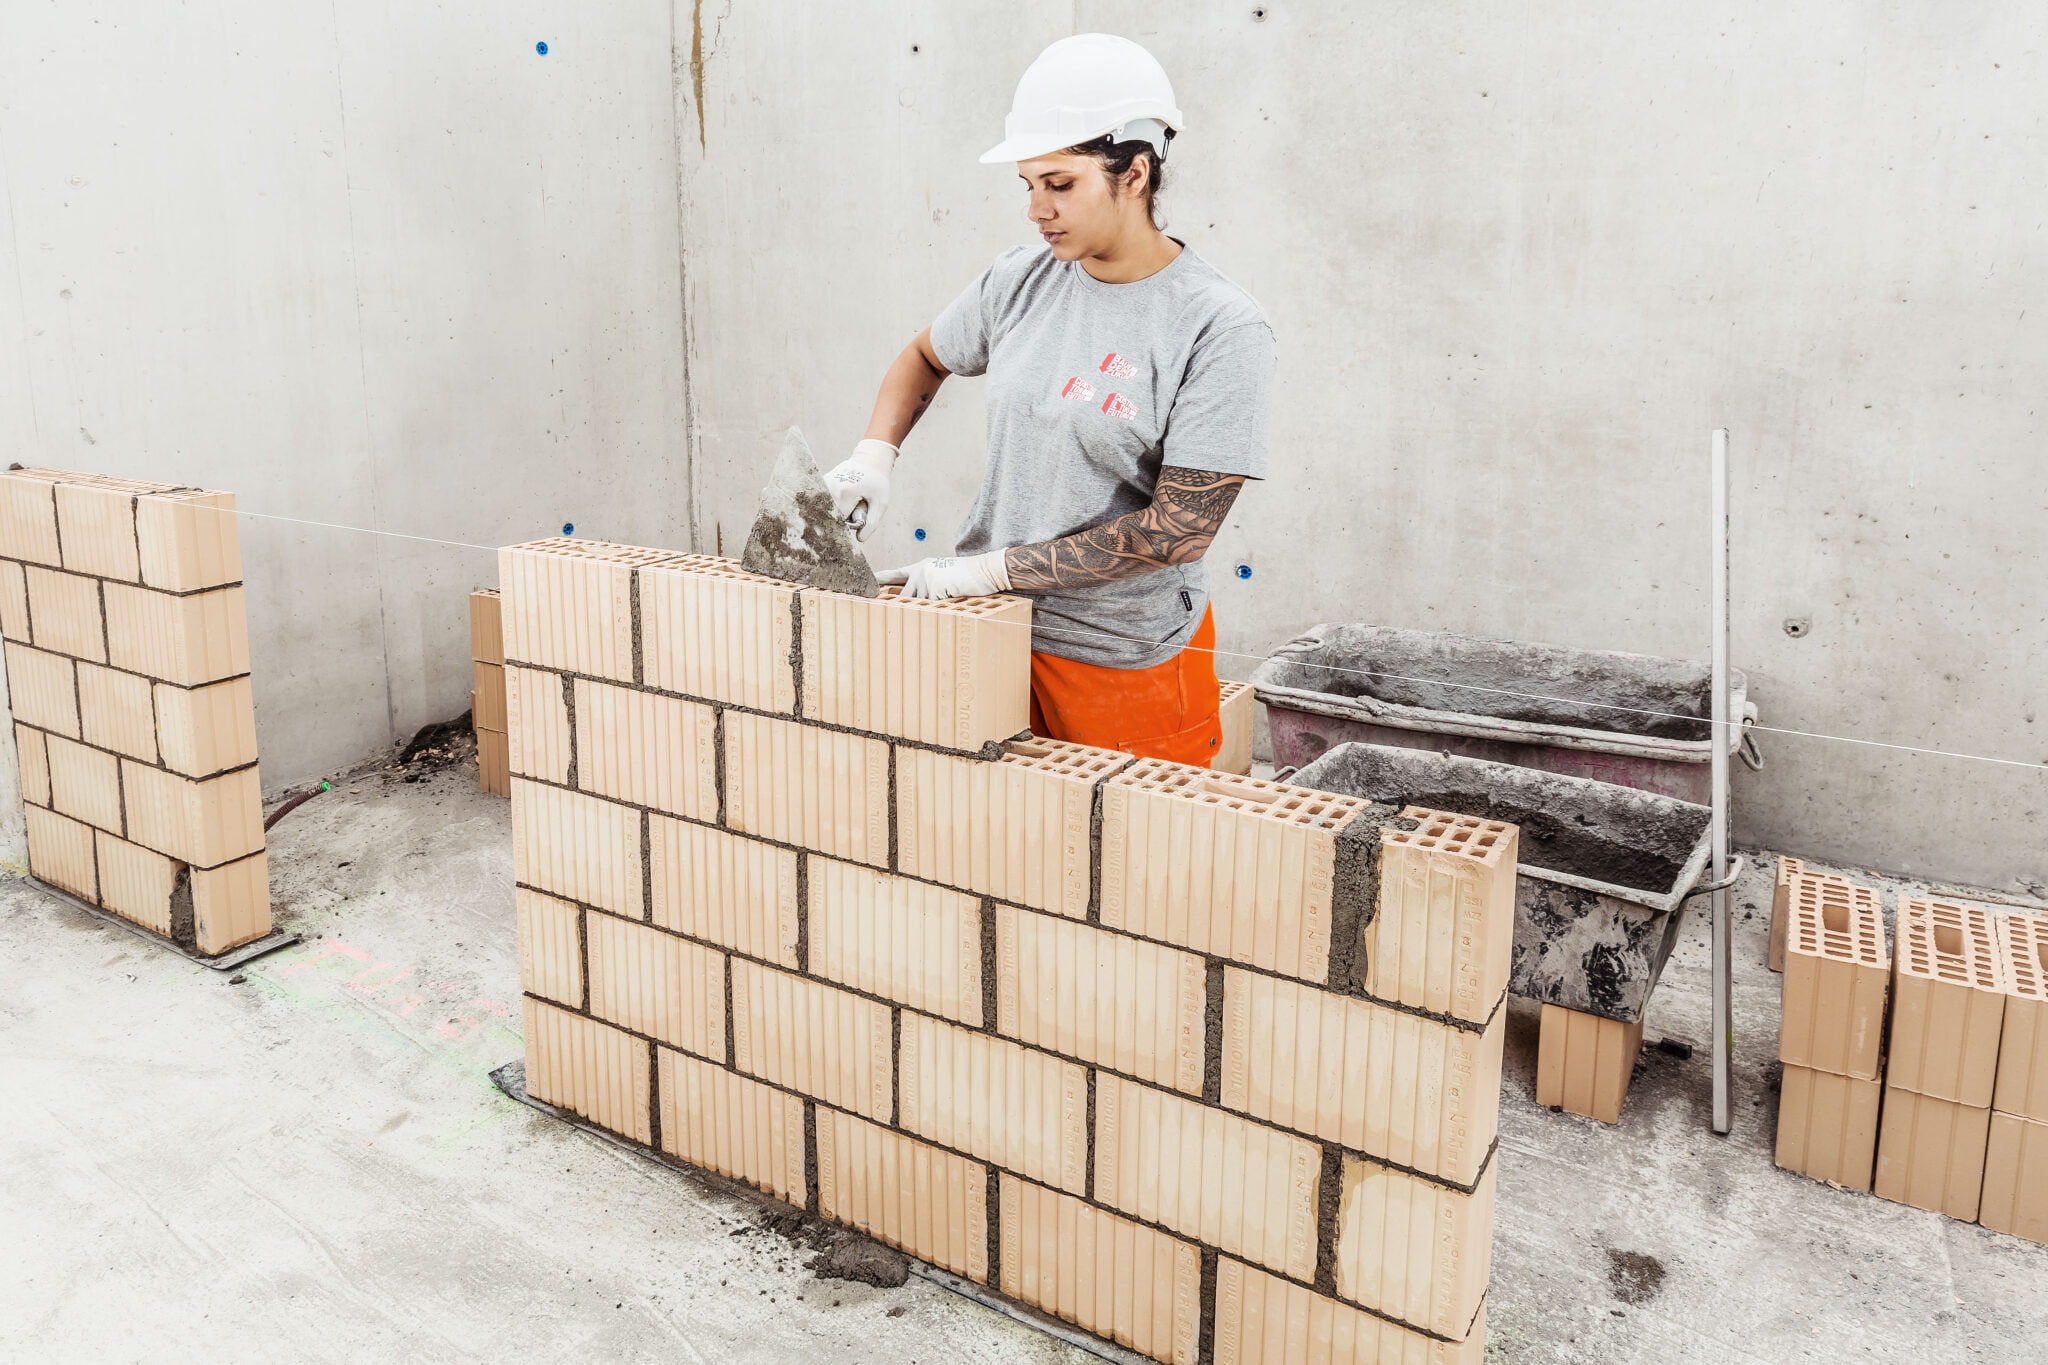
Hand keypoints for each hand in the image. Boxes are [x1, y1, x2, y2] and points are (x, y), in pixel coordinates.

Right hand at [821, 438, 897, 542]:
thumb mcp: (881, 503)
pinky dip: (828, 505)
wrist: (870, 459)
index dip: (845, 527)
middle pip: (829, 514)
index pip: (838, 520)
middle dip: (837, 520)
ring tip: (845, 506)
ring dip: (832, 512)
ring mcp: (824, 483)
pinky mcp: (822, 481)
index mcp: (845, 493)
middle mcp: (831, 487)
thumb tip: (859, 540)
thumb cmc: (878, 482)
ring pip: (824, 507)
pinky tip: (837, 501)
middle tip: (848, 517)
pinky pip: (822, 500)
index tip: (851, 528)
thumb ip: (872, 523)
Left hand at [877, 550, 1011, 599]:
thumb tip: (914, 603)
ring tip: (949, 594)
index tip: (867, 582)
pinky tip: (953, 594)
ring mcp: (926, 578)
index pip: (896, 573)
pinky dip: (943, 606)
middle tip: (933, 601)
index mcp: (920, 567)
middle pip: (906, 597)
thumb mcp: (943, 576)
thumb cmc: (968, 576)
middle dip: (916, 606)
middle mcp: (920, 571)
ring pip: (920, 604)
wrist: (985, 570)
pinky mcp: (933, 586)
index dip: (881, 578)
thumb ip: (927, 586)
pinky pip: (932, 606)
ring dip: (934, 606)